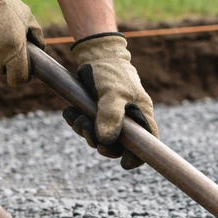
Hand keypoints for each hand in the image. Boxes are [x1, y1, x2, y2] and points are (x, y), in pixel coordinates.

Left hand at [62, 33, 158, 169]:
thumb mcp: (111, 93)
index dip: (138, 156)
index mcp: (141, 114)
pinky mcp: (99, 112)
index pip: (147, 142)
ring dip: (85, 131)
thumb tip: (106, 141)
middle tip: (85, 130)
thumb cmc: (109, 71)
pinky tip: (70, 113)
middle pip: (119, 144)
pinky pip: (90, 126)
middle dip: (101, 142)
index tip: (124, 163)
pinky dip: (79, 122)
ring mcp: (114, 115)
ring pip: (101, 136)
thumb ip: (110, 116)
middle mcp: (130, 118)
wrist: (95, 53)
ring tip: (75, 117)